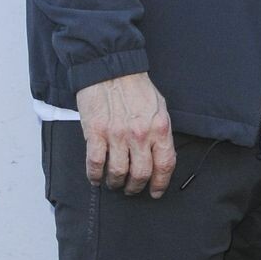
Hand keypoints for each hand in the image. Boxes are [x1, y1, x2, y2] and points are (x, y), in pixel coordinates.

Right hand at [76, 73, 175, 196]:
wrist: (110, 68)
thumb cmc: (135, 86)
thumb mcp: (159, 107)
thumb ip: (160, 131)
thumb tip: (160, 153)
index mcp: (159, 128)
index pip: (165, 165)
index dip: (161, 183)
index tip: (156, 191)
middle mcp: (140, 135)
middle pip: (141, 174)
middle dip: (136, 187)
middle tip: (132, 189)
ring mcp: (117, 135)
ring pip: (118, 172)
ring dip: (116, 183)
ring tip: (114, 183)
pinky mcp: (96, 133)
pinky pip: (95, 163)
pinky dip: (95, 175)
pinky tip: (96, 178)